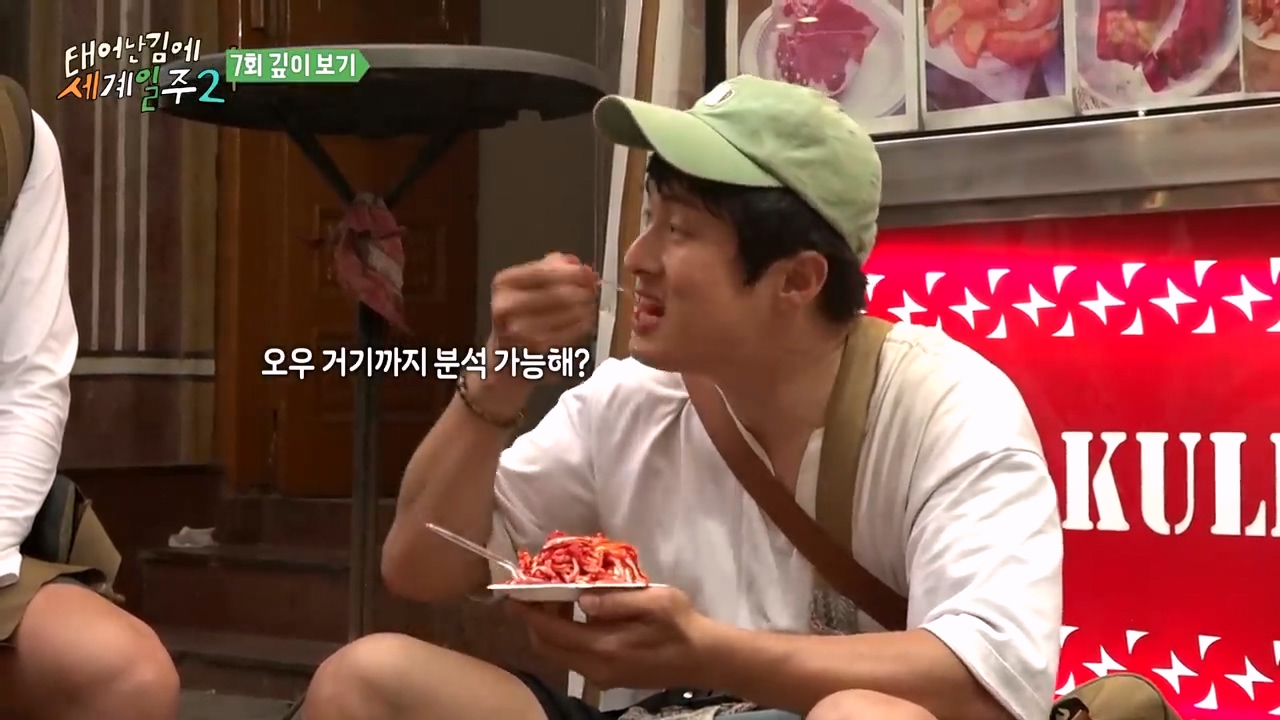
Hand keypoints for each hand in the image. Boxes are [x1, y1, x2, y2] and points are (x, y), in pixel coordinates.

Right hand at [490, 252, 598, 354]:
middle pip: (553, 295)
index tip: (587, 274)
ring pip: (560, 316)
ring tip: (590, 305)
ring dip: (582, 310)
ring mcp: (516, 331)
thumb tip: (580, 268)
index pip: (541, 273)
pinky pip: (562, 336)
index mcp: (504, 284)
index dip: (569, 273)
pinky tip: (586, 321)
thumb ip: (553, 267)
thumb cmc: (521, 307)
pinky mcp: (530, 349)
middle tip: (592, 290)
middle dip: (579, 292)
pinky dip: (578, 327)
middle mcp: (505, 306)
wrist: (506, 343)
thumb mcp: (529, 280)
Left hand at [508, 586, 719, 690]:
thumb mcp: (655, 601)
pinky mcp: (608, 678)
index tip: (514, 594)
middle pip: (547, 647)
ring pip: (559, 654)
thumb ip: (616, 600)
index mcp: (604, 646)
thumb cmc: (682, 624)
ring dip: (550, 629)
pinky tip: (577, 616)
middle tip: (536, 592)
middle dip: (534, 620)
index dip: (529, 613)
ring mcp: (601, 676)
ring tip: (557, 598)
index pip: (552, 631)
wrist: (704, 658)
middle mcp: (595, 667)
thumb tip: (581, 599)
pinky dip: (565, 638)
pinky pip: (573, 658)